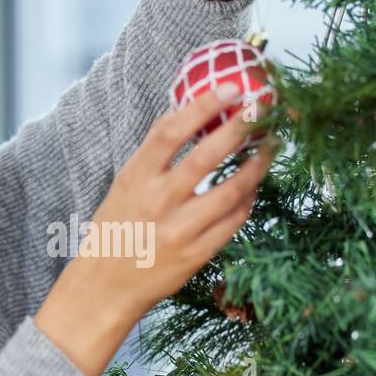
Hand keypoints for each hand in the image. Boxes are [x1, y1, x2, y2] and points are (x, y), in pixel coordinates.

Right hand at [34, 85, 278, 375]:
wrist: (105, 287)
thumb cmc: (117, 229)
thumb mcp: (125, 185)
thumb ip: (155, 154)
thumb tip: (191, 113)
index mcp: (135, 177)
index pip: (171, 131)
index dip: (203, 105)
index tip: (230, 88)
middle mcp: (157, 201)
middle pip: (206, 157)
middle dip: (240, 128)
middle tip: (262, 109)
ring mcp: (178, 230)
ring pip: (230, 192)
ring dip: (256, 166)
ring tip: (270, 147)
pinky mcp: (196, 255)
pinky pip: (233, 222)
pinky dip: (248, 200)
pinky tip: (254, 187)